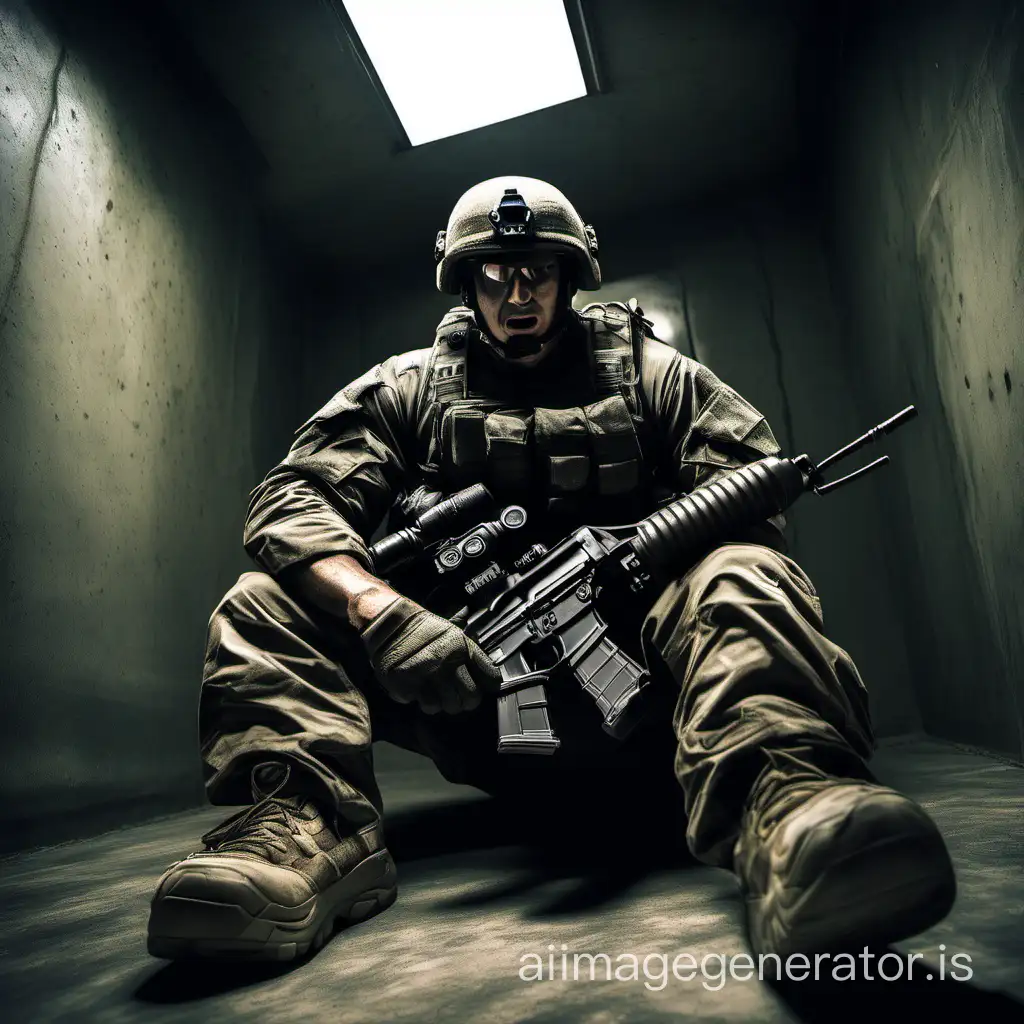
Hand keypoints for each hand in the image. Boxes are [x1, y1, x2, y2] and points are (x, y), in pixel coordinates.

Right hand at [359, 595, 500, 713]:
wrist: (389, 623)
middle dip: (464, 700)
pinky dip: (418, 699)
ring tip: (432, 689)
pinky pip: (420, 704)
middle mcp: (446, 663)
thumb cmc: (423, 629)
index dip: (486, 686)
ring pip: (445, 707)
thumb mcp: (454, 634)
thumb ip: (472, 655)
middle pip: (470, 699)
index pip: (489, 678)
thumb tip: (491, 681)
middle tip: (454, 694)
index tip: (482, 687)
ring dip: (439, 701)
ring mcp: (425, 676)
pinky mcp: (406, 686)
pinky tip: (416, 686)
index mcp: (462, 648)